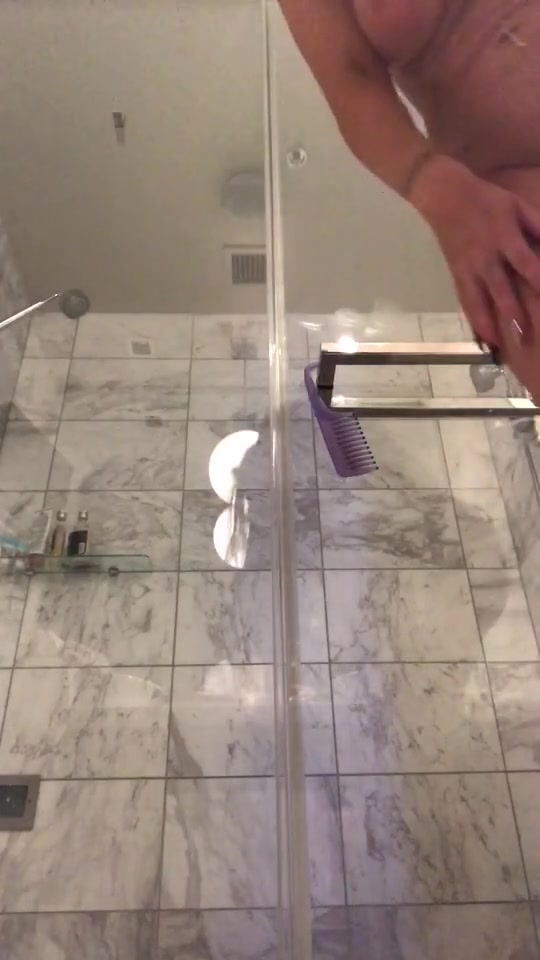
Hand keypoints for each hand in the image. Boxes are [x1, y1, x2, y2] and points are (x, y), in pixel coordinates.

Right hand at [409, 155, 539, 344]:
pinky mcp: (457, 274)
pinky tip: (484, 336)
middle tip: (528, 334)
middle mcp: (485, 257)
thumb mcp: (516, 205)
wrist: (444, 197)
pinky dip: (474, 319)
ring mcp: (468, 268)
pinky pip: (466, 301)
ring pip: (480, 301)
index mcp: (503, 237)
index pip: (525, 263)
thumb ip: (536, 226)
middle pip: (502, 290)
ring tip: (503, 345)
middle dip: (516, 314)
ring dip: (491, 324)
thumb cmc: (487, 199)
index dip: (539, 280)